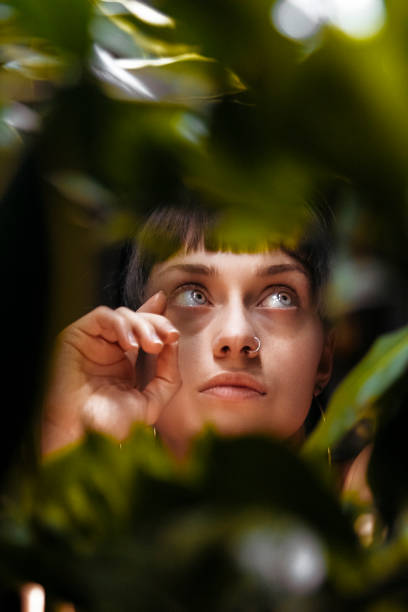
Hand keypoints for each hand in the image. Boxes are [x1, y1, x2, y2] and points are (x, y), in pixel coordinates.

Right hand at [41, 291, 179, 453]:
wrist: (79, 437)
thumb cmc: (107, 426)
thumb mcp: (151, 402)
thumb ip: (168, 375)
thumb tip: (173, 345)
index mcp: (124, 362)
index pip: (144, 331)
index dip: (159, 321)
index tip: (174, 333)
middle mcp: (108, 349)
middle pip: (137, 319)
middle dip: (157, 324)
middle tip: (168, 339)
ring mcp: (93, 341)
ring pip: (122, 315)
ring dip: (142, 325)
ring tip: (152, 346)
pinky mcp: (76, 336)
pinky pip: (101, 316)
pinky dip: (121, 325)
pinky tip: (130, 344)